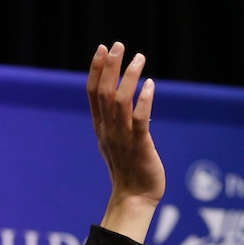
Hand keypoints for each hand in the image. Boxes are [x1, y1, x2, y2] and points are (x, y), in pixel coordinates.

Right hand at [87, 42, 165, 241]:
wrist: (135, 199)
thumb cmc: (129, 171)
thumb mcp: (116, 143)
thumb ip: (115, 122)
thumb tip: (119, 99)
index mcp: (101, 129)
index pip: (93, 94)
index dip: (96, 70)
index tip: (103, 49)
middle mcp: (109, 132)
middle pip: (104, 93)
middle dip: (110, 67)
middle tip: (118, 45)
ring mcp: (123, 139)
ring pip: (120, 102)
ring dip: (128, 78)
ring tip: (139, 58)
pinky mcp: (140, 147)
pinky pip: (140, 121)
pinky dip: (143, 101)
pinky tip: (149, 85)